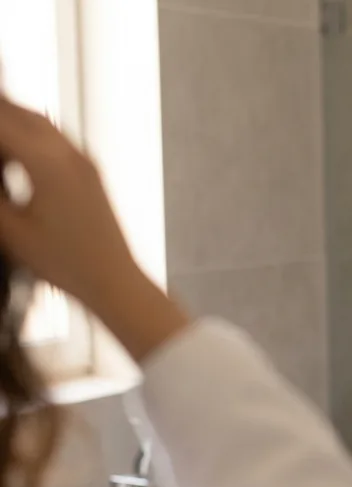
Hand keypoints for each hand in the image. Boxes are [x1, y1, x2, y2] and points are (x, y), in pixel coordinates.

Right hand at [0, 96, 187, 360]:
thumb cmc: (66, 263)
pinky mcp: (91, 174)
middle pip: (23, 113)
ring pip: (42, 124)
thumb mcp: (10, 231)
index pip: (2, 123)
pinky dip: (31, 134)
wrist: (113, 280)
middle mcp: (70, 155)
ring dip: (13, 119)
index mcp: (47, 163)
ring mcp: (85, 163)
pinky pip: (57, 140)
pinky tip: (14, 150)